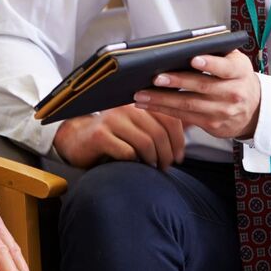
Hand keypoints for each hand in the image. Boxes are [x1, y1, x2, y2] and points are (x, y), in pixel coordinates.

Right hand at [52, 103, 184, 169]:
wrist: (77, 140)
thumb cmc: (113, 135)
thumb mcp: (137, 126)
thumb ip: (160, 123)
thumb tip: (193, 124)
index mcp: (139, 102)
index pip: (169, 118)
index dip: (179, 140)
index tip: (180, 157)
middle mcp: (126, 107)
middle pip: (159, 132)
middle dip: (167, 154)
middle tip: (167, 167)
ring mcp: (112, 119)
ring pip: (146, 143)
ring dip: (154, 160)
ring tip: (154, 168)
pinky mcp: (100, 135)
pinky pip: (128, 152)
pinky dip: (136, 162)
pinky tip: (136, 166)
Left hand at [134, 50, 260, 138]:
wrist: (254, 109)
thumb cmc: (237, 79)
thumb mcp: (236, 61)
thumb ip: (216, 52)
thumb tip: (184, 45)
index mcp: (239, 72)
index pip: (225, 67)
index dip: (209, 64)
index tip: (193, 59)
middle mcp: (234, 92)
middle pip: (202, 86)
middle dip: (176, 82)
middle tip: (156, 77)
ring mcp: (223, 111)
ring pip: (189, 104)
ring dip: (162, 99)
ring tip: (142, 93)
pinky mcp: (212, 124)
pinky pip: (184, 117)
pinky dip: (163, 110)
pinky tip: (149, 104)